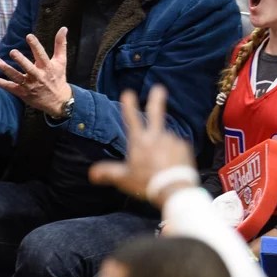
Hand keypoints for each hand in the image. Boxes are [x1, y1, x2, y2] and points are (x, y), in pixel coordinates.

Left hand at [0, 27, 71, 115]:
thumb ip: (60, 44)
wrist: (58, 101)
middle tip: (13, 51)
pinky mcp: (22, 93)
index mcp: (48, 68)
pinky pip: (9, 87)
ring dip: (6, 69)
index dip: (35, 46)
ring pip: (16, 77)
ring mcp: (29, 86)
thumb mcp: (61, 61)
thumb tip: (63, 28)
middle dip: (21, 60)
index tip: (29, 36)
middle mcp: (38, 77)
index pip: (41, 55)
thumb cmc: (58, 77)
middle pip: (29, 68)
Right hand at [89, 87, 195, 209]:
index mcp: (140, 141)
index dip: (129, 105)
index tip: (128, 92)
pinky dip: (174, 153)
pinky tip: (171, 165)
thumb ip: (108, 172)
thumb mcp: (124, 178)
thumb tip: (91, 173)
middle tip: (159, 88)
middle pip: (156, 113)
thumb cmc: (147, 183)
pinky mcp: (184, 147)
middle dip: (156, 99)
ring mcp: (172, 140)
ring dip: (163, 147)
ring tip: (161, 166)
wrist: (174, 189)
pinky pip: (177, 147)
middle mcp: (156, 136)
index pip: (132, 119)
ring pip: (165, 139)